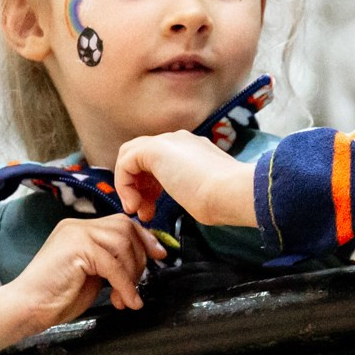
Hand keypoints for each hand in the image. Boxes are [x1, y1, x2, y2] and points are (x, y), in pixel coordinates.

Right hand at [7, 212, 166, 326]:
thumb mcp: (90, 275)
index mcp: (78, 229)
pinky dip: (124, 286)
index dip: (144, 239)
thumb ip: (110, 264)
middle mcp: (77, 225)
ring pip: (123, 244)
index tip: (159, 256)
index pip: (121, 223)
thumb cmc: (54, 298)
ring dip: (131, 275)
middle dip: (140, 257)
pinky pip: (113, 265)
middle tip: (136, 285)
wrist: (26, 308)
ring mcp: (76, 234)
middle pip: (126, 228)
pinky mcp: (77, 248)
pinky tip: (124, 301)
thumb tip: (138, 263)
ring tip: (124, 298)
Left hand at [112, 131, 256, 229]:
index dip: (149, 187)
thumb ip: (191, 191)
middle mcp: (178, 141)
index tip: (153, 211)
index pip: (159, 162)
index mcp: (192, 150)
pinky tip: (135, 204)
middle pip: (142, 157)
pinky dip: (124, 184)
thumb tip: (189, 199)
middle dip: (137, 187)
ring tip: (137, 211)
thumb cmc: (224, 200)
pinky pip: (126, 161)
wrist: (231, 192)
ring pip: (131, 156)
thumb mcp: (204, 194)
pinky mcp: (155, 148)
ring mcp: (168, 141)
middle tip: (144, 212)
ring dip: (129, 186)